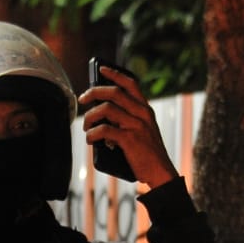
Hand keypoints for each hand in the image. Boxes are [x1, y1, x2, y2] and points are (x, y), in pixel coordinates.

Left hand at [79, 64, 178, 189]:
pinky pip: (104, 130)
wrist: (161, 172)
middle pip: (114, 92)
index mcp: (145, 109)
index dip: (115, 74)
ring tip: (86, 126)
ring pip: (106, 109)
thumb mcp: (143, 131)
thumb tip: (102, 115)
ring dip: (90, 116)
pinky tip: (90, 139)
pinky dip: (92, 134)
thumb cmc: (147, 154)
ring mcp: (136, 125)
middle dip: (94, 92)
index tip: (101, 70)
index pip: (130, 83)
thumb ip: (128, 120)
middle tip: (82, 99)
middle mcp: (142, 113)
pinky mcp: (129, 139)